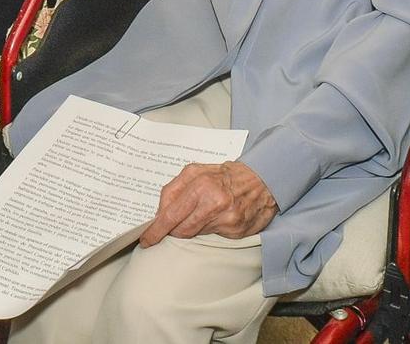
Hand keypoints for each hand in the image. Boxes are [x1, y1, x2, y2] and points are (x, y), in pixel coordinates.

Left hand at [138, 161, 277, 245]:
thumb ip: (175, 189)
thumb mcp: (197, 171)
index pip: (170, 214)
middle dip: (171, 231)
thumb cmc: (225, 175)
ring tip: (201, 214)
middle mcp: (214, 203)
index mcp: (201, 185)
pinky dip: (210, 230)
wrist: (262, 179)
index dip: (156, 230)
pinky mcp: (237, 232)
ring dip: (192, 228)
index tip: (147, 239)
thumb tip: (159, 212)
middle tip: (167, 231)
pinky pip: (213, 237)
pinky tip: (217, 218)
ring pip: (195, 234)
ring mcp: (227, 220)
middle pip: (181, 229)